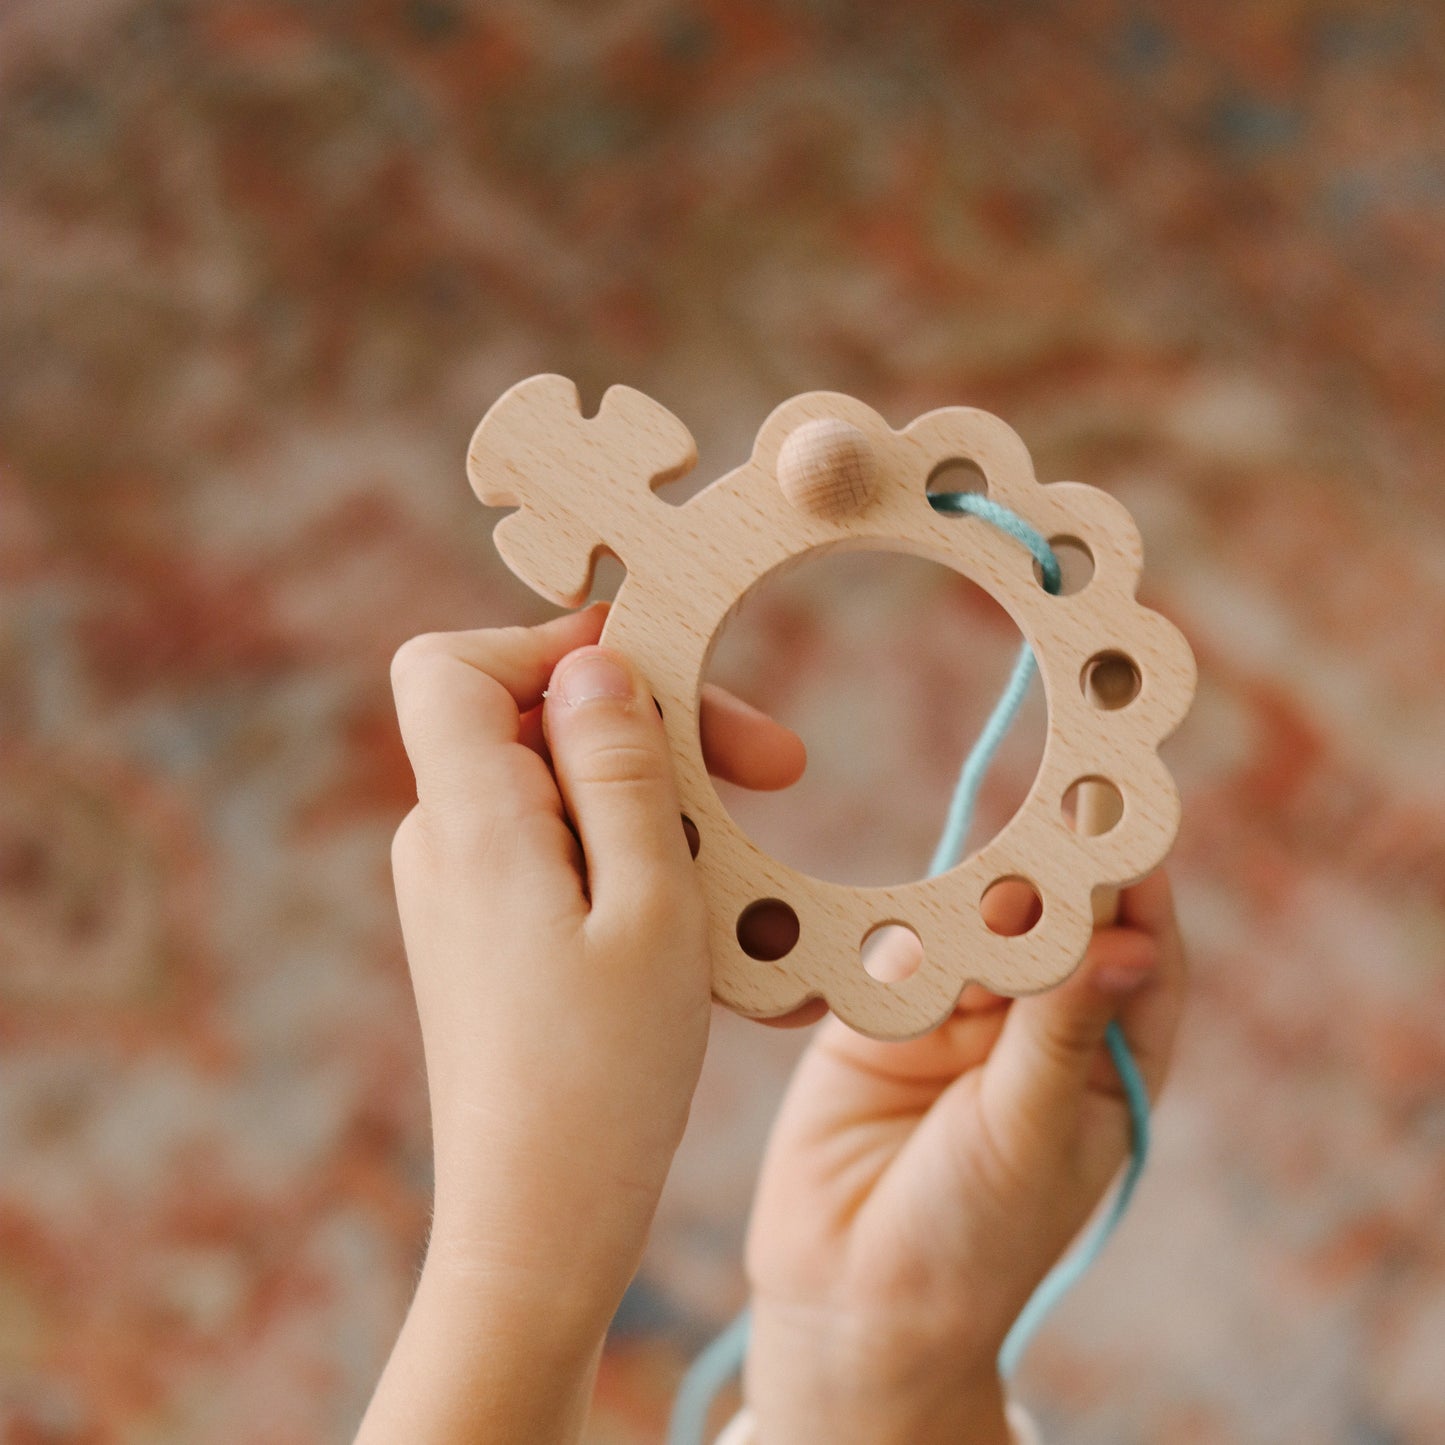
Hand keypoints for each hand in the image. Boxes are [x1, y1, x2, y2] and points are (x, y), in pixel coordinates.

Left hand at [357, 604, 803, 1443]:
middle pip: (531, 719)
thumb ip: (620, 767)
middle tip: (783, 769)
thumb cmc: (605, 1075)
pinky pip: (563, 855)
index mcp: (471, 820)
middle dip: (655, 728)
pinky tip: (708, 922)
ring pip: (563, 790)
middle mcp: (445, 843)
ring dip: (663, 806)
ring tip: (751, 873)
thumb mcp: (649, 902)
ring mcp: (462, 893)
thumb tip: (594, 660)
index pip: (453, 664)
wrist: (536, 1227)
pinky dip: (638, 862)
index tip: (659, 671)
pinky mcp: (488, 936)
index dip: (549, 644)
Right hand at [742, 873, 1187, 1444]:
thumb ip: (1062, 1028)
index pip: (1139, 955)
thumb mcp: (1032, 1131)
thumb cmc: (974, 1238)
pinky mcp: (879, 1015)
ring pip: (974, 926)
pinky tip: (910, 958)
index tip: (1129, 814)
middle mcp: (1036, 1028)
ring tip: (986, 906)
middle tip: (1050, 836)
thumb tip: (1128, 941)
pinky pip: (897, 951)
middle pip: (1055, 925)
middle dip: (1053, 883)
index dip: (1137, 886)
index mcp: (1106, 1061)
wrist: (849, 1296)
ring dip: (977, 909)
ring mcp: (956, 1017)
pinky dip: (903, 941)